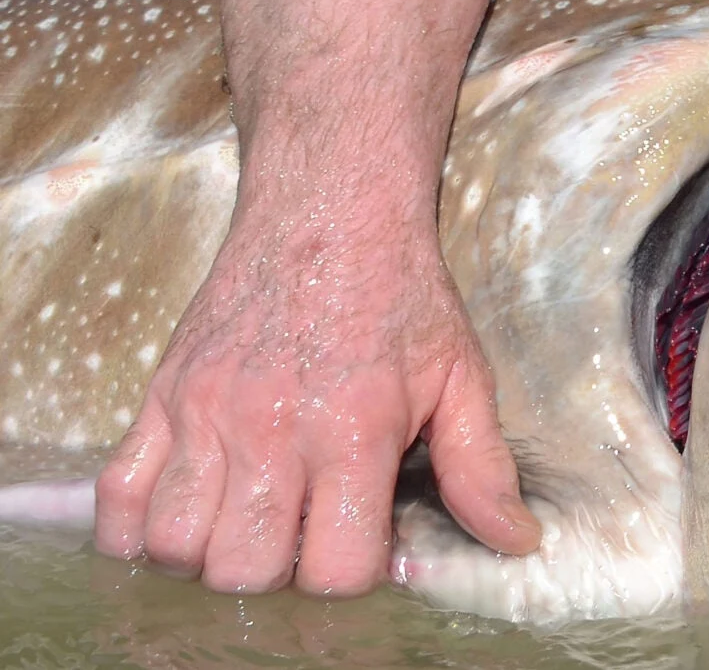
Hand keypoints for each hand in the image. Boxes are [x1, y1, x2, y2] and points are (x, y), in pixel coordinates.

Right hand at [93, 213, 540, 594]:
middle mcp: (273, 427)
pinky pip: (116, 499)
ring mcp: (206, 413)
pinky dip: (135, 530)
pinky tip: (186, 513)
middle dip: (277, 574)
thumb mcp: (463, 374)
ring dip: (209, 555)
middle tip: (302, 534)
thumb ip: (481, 466)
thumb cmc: (400, 295)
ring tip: (247, 522)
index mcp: (356, 428)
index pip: (334, 568)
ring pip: (175, 545)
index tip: (362, 545)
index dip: (352, 576)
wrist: (332, 211)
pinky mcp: (160, 397)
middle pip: (244, 569)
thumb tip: (515, 540)